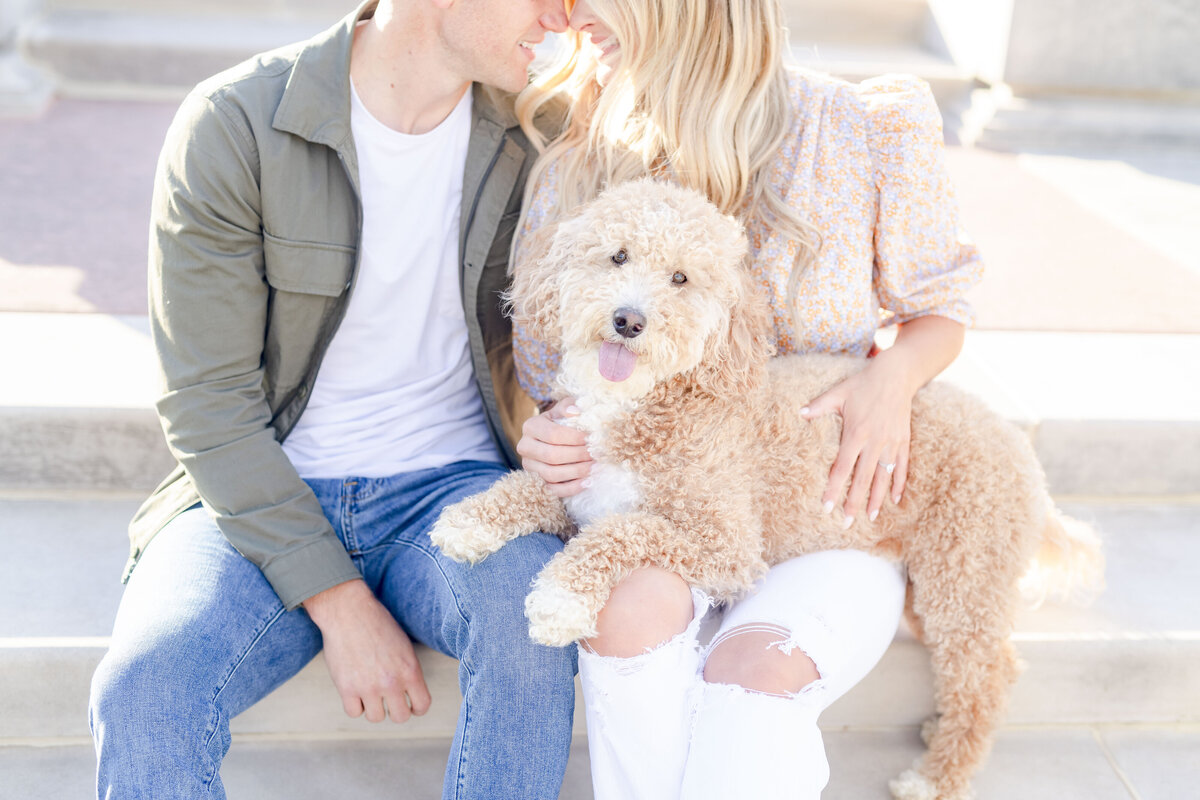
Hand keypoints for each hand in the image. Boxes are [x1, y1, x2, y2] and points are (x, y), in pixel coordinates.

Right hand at [303, 580, 430, 723]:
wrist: (349, 611)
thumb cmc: (377, 623)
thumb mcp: (404, 646)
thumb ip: (408, 671)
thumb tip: (410, 693)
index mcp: (410, 670)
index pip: (422, 705)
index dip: (417, 708)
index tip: (411, 705)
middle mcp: (391, 682)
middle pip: (400, 717)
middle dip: (396, 710)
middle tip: (389, 701)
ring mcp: (368, 687)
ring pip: (376, 718)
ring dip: (374, 707)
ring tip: (370, 692)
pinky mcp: (346, 688)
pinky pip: (354, 712)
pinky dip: (355, 705)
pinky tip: (355, 692)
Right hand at [516, 397, 592, 497]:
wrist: (551, 440)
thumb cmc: (560, 423)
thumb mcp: (562, 411)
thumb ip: (568, 406)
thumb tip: (575, 410)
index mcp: (530, 426)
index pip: (553, 434)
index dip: (575, 437)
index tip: (592, 438)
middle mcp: (525, 447)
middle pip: (552, 456)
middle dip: (578, 455)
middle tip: (596, 453)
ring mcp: (529, 467)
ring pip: (552, 474)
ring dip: (577, 471)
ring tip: (595, 466)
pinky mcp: (536, 482)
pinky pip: (553, 490)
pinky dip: (571, 488)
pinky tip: (588, 482)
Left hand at [800, 359, 912, 525]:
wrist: (896, 375)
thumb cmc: (863, 384)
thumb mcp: (838, 393)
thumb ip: (819, 406)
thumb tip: (799, 413)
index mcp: (856, 433)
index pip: (842, 468)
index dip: (833, 488)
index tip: (826, 507)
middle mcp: (874, 442)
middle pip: (862, 479)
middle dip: (854, 503)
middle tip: (846, 524)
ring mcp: (891, 443)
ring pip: (883, 477)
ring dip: (876, 499)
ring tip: (870, 518)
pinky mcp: (904, 441)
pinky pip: (901, 467)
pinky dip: (898, 484)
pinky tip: (894, 499)